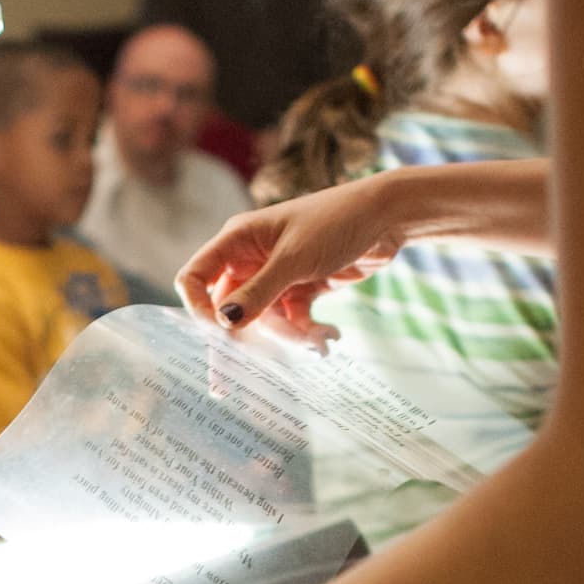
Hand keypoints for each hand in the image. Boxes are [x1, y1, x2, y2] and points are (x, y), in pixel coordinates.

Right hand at [176, 171, 409, 344]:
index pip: (195, 278)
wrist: (388, 218)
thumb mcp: (294, 259)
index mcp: (237, 241)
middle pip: (232, 310)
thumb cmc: (337, 221)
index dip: (198, 309)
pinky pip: (291, 322)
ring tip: (318, 343)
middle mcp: (251, 259)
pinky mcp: (301, 290)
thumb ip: (257, 293)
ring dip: (289, 338)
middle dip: (252, 337)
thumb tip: (223, 324)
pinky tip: (328, 337)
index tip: (218, 334)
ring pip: (265, 322)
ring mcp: (276, 276)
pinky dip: (306, 334)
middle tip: (264, 364)